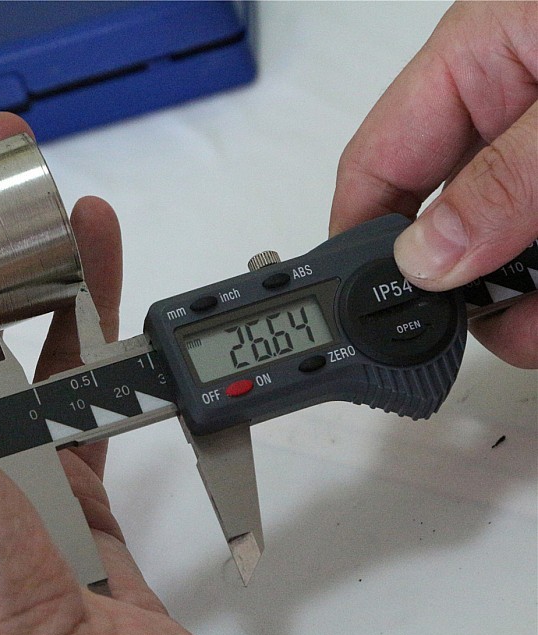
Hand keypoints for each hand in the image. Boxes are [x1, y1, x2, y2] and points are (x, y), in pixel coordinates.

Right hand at [330, 2, 536, 367]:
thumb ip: (506, 177)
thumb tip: (428, 258)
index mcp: (477, 60)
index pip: (375, 165)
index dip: (355, 244)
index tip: (353, 313)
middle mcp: (509, 110)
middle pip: (441, 222)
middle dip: (451, 289)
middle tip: (467, 333)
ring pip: (504, 250)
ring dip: (514, 304)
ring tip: (530, 331)